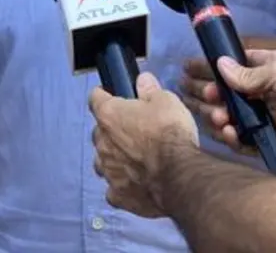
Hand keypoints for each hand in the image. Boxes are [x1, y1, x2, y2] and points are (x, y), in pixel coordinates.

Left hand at [88, 73, 198, 217]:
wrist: (179, 175)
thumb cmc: (170, 134)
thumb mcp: (166, 101)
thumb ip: (150, 91)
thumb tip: (143, 81)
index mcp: (110, 115)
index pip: (96, 99)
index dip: (104, 95)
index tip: (109, 95)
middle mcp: (102, 143)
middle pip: (99, 132)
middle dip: (111, 130)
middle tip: (133, 130)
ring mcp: (108, 171)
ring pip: (103, 161)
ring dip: (114, 158)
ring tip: (134, 159)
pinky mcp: (118, 195)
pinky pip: (113, 189)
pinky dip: (122, 185)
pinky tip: (135, 184)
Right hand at [202, 49, 275, 158]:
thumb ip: (247, 75)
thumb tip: (219, 65)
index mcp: (265, 69)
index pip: (230, 67)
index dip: (208, 69)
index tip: (186, 70)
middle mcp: (262, 92)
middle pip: (226, 94)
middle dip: (209, 95)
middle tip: (201, 97)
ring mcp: (266, 117)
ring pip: (232, 118)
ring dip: (219, 117)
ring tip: (219, 117)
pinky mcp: (272, 140)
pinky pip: (246, 141)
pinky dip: (234, 138)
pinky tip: (230, 134)